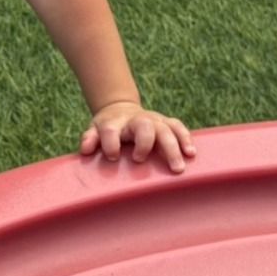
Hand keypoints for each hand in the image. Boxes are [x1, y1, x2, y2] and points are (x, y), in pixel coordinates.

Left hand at [81, 101, 195, 172]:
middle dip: (145, 143)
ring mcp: (153, 120)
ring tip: (179, 166)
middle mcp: (136, 120)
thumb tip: (85, 150)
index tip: (113, 156)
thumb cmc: (107, 128)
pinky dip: (185, 139)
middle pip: (143, 127)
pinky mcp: (165, 122)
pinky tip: (191, 153)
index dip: (111, 143)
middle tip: (141, 161)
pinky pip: (178, 127)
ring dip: (173, 147)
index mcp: (115, 123)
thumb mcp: (94, 130)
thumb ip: (89, 139)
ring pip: (166, 129)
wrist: (120, 109)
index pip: (111, 131)